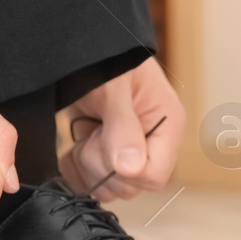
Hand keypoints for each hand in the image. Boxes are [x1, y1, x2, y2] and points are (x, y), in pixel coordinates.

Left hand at [59, 57, 184, 200]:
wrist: (79, 51)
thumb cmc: (104, 59)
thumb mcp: (113, 87)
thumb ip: (122, 127)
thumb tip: (131, 168)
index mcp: (166, 125)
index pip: (155, 176)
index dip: (126, 169)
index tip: (106, 140)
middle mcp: (151, 144)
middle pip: (129, 186)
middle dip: (101, 163)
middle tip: (92, 130)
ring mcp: (127, 153)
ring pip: (107, 189)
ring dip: (86, 165)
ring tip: (85, 131)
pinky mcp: (105, 159)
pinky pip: (88, 185)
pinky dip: (74, 169)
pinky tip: (74, 144)